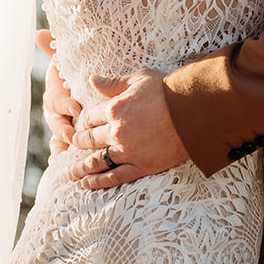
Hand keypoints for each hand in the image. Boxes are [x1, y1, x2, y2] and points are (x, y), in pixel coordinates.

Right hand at [40, 37, 80, 156]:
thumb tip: (39, 33)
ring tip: (66, 155)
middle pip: (56, 123)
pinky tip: (62, 163)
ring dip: (62, 147)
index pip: (57, 101)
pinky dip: (62, 156)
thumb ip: (54, 48)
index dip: (65, 104)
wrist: (86, 84)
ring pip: (58, 139)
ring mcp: (62, 126)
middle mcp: (56, 113)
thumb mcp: (67, 60)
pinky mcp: (69, 138)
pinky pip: (63, 149)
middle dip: (64, 129)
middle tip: (75, 135)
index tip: (77, 106)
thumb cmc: (77, 72)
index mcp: (55, 94)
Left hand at [66, 69, 188, 190]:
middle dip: (78, 143)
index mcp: (114, 109)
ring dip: (80, 168)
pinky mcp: (141, 166)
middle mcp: (116, 132)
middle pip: (89, 140)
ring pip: (96, 161)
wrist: (194, 110)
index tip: (80, 125)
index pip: (89, 118)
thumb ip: (113, 82)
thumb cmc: (168, 90)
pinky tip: (87, 185)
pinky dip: (98, 182)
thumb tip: (92, 79)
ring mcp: (128, 151)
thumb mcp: (138, 79)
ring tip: (69, 173)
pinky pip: (114, 177)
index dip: (83, 122)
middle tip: (70, 146)